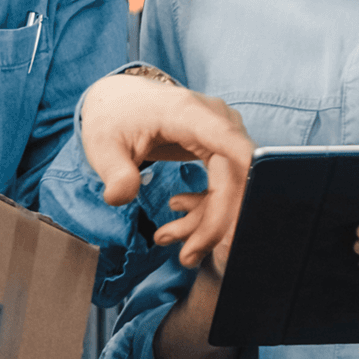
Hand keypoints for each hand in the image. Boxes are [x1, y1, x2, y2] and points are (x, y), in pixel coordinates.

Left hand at [77, 74, 252, 268]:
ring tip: (166, 239)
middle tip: (188, 257)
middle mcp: (215, 119)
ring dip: (208, 222)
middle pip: (235, 176)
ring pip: (234, 186)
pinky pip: (226, 185)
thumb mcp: (103, 146)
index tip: (255, 206)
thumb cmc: (113, 118)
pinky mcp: (221, 148)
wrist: (119, 101)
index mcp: (186, 112)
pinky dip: (207, 210)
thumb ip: (114, 172)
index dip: (247, 171)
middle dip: (216, 223)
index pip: (227, 140)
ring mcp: (222, 133)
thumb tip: (119, 197)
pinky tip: (177, 218)